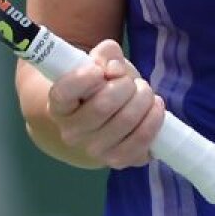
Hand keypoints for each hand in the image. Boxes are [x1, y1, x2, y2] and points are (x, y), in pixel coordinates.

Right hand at [46, 39, 164, 168]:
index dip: (83, 77)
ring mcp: (94, 150)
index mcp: (60, 105)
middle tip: (132, 82)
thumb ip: (106, 55)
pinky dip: (154, 119)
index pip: (64, 92)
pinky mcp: (118, 160)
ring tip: (144, 93)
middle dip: (127, 85)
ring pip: (127, 120)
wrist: (106, 118)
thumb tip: (115, 68)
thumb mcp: (101, 63)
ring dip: (144, 99)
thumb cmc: (103, 85)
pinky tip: (154, 108)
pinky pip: (141, 142)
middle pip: (104, 104)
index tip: (98, 70)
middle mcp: (71, 132)